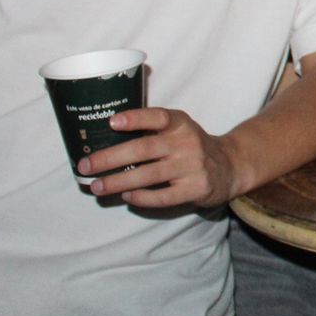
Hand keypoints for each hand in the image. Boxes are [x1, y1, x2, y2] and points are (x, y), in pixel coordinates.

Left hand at [82, 107, 244, 207]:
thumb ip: (152, 130)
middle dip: (110, 158)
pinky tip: (127, 196)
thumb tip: (105, 136)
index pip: (158, 117)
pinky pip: (163, 197)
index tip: (112, 122)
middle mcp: (187, 142)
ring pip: (148, 175)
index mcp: (180, 123)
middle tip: (85, 165)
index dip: (135, 118)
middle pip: (144, 149)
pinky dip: (141, 198)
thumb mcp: (179, 129)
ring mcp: (193, 166)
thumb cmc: (191, 146)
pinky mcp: (196, 188)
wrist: (230, 166)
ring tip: (97, 186)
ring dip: (118, 181)